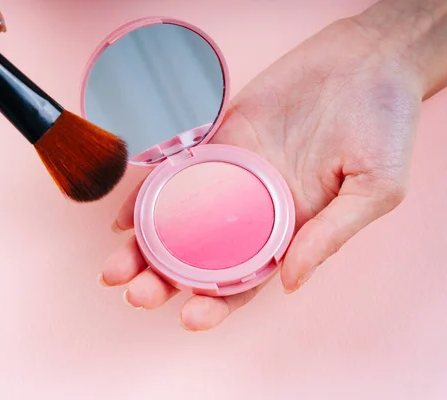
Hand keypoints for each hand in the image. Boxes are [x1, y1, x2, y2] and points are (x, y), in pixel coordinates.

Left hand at [100, 16, 426, 330]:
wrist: (365, 62)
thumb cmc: (382, 126)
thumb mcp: (375, 188)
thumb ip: (331, 235)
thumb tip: (289, 283)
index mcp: (289, 232)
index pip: (245, 282)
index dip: (216, 304)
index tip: (190, 317)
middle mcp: (253, 212)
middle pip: (199, 259)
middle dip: (166, 282)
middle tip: (137, 294)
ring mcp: (230, 178)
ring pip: (177, 223)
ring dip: (145, 249)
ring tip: (115, 269)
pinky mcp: (216, 144)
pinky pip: (174, 175)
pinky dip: (146, 198)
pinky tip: (122, 219)